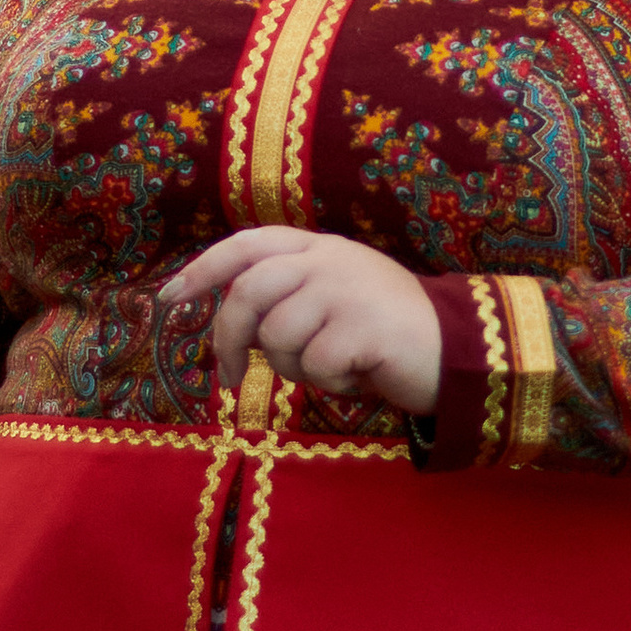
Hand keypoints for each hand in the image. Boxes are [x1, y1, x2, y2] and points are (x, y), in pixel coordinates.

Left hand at [160, 226, 442, 419]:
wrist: (459, 347)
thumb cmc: (387, 328)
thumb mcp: (336, 293)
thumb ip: (290, 293)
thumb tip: (231, 329)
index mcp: (317, 246)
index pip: (246, 246)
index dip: (202, 270)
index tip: (170, 299)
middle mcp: (327, 260)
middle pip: (249, 293)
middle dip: (229, 338)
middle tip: (229, 377)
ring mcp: (345, 291)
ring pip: (277, 337)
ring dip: (295, 368)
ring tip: (331, 368)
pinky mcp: (361, 328)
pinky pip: (314, 366)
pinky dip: (329, 384)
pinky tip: (357, 377)